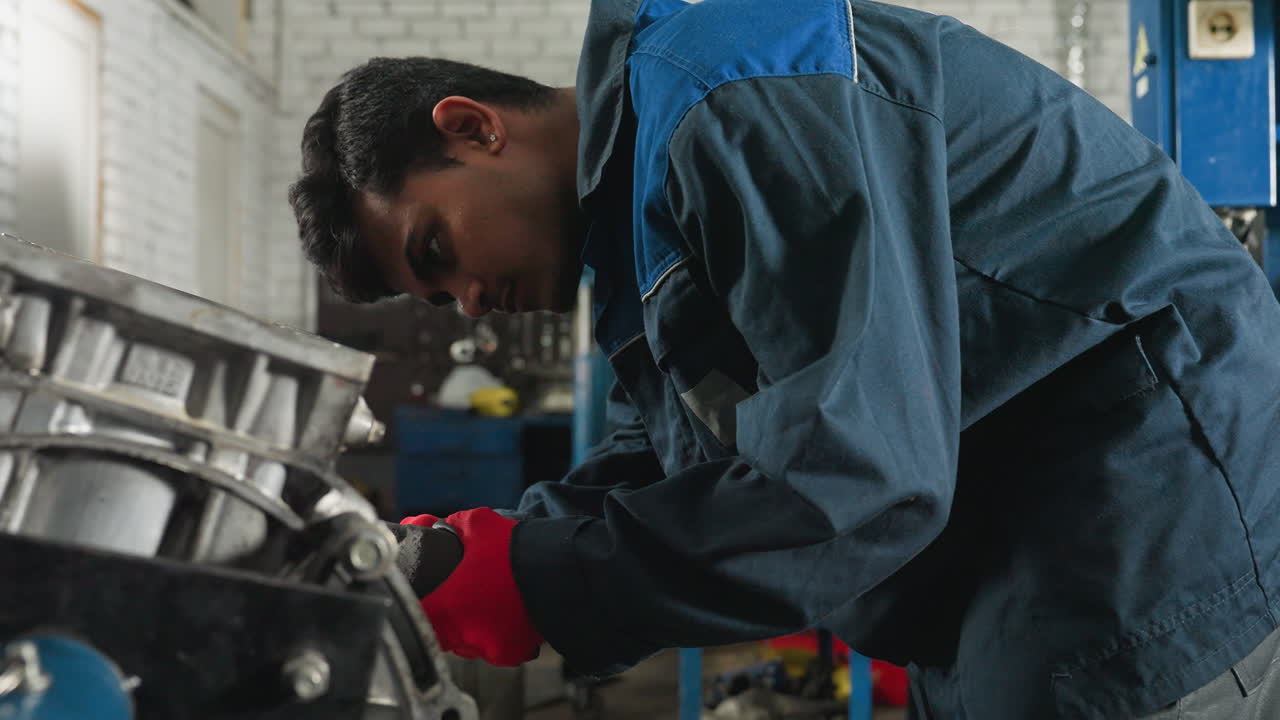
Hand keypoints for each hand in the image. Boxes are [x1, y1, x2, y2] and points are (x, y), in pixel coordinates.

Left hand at [401, 508, 542, 665]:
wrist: (560, 570)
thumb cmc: (514, 547)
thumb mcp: (478, 524)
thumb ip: (449, 526)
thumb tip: (429, 522)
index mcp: (447, 607)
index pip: (416, 615)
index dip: (420, 603)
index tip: (427, 595)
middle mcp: (464, 635)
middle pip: (442, 632)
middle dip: (448, 616)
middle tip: (460, 596)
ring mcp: (488, 648)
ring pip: (467, 644)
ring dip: (471, 629)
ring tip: (483, 605)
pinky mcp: (510, 655)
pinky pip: (494, 650)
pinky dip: (496, 637)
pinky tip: (503, 618)